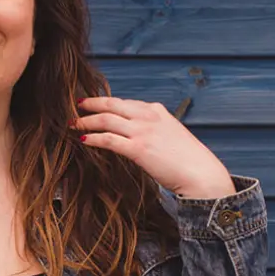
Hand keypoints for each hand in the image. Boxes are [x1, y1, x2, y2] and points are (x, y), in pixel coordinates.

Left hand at [73, 96, 235, 198]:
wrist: (201, 173)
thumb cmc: (188, 159)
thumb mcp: (171, 135)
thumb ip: (154, 129)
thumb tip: (137, 136)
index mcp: (157, 110)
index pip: (125, 102)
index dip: (106, 103)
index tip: (93, 105)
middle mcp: (148, 116)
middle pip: (111, 104)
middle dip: (91, 104)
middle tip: (75, 106)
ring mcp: (143, 131)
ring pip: (106, 119)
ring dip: (86, 121)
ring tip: (73, 124)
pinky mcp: (138, 148)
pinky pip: (108, 139)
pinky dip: (93, 138)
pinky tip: (83, 140)